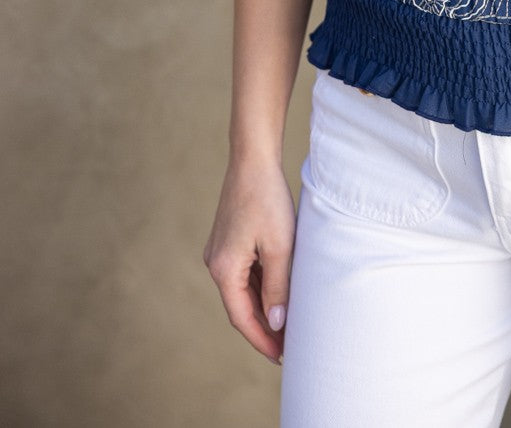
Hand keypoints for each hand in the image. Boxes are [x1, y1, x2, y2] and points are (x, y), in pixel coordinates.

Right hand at [202, 153, 296, 364]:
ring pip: (243, 290)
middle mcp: (215, 264)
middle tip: (289, 347)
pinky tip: (279, 292)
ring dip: (263, 307)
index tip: (281, 358)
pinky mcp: (228, 240)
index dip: (262, 340)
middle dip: (264, 328)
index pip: (242, 318)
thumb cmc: (268, 200)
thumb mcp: (280, 247)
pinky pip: (245, 273)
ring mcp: (220, 251)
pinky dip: (261, 286)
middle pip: (240, 307)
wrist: (253, 159)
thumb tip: (277, 324)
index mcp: (224, 269)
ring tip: (289, 324)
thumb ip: (278, 287)